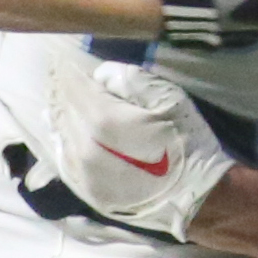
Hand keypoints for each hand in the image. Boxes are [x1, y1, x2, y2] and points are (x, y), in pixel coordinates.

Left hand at [3, 47, 233, 240]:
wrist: (198, 198)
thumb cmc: (188, 144)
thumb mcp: (169, 99)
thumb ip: (129, 79)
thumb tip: (100, 75)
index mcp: (103, 118)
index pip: (72, 85)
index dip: (67, 70)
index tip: (63, 60)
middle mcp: (84, 145)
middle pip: (62, 108)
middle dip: (62, 91)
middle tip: (63, 78)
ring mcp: (82, 172)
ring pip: (59, 134)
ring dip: (60, 115)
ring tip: (62, 102)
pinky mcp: (86, 191)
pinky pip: (63, 160)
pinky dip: (62, 142)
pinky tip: (63, 134)